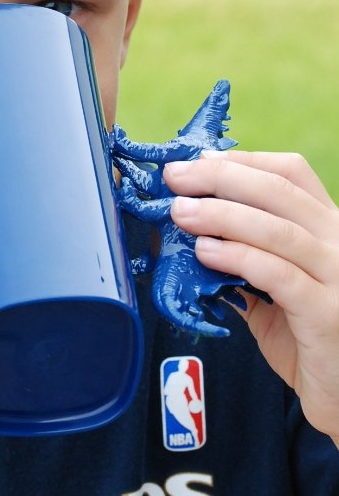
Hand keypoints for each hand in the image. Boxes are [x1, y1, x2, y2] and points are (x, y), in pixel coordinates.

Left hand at [165, 150, 338, 443]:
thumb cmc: (306, 339)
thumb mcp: (273, 286)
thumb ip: (243, 254)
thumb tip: (186, 223)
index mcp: (328, 226)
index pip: (291, 173)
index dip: (242, 161)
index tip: (197, 160)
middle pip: (279, 191)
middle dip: (220, 177)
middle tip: (175, 178)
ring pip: (278, 229)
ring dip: (220, 215)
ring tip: (180, 213)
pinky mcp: (328, 313)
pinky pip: (279, 275)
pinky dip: (238, 257)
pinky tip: (205, 252)